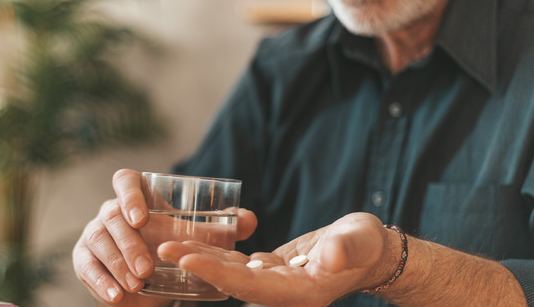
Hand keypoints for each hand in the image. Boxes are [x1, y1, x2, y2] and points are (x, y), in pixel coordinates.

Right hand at [73, 169, 257, 304]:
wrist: (149, 280)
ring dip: (117, 264)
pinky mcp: (84, 257)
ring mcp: (94, 232)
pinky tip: (116, 296)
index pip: (125, 181)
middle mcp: (112, 210)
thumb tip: (248, 220)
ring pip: (98, 241)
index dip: (129, 194)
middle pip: (112, 217)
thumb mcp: (197, 238)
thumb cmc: (173, 247)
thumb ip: (224, 228)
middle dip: (129, 244)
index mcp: (138, 196)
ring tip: (137, 284)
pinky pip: (86, 267)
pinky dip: (100, 282)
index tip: (142, 217)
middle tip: (147, 268)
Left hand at [158, 213, 398, 306]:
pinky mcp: (274, 270)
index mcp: (300, 292)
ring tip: (169, 244)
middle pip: (231, 282)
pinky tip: (197, 242)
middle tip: (162, 249)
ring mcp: (276, 282)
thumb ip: (344, 250)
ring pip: (231, 272)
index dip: (217, 273)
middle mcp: (282, 292)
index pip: (249, 286)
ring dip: (202, 258)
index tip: (187, 258)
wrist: (370, 252)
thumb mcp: (360, 241)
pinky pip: (240, 264)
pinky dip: (218, 253)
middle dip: (197, 266)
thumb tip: (329, 257)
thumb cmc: (366, 245)